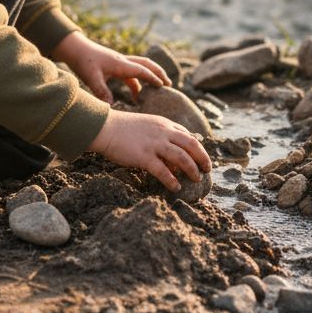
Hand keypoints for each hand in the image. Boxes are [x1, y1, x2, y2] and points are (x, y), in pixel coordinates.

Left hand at [51, 32, 168, 103]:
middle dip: (159, 73)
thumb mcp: (92, 78)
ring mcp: (119, 62)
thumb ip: (102, 92)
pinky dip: (138, 81)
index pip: (142, 70)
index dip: (153, 78)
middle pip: (147, 64)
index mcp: (120, 64)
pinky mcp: (115, 65)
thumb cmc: (83, 61)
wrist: (75, 48)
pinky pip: (131, 72)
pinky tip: (137, 93)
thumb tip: (111, 107)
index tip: (164, 87)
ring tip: (156, 90)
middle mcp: (123, 61)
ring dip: (149, 77)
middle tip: (169, 84)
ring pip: (140, 67)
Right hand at [89, 110, 210, 190]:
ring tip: (196, 179)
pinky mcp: (144, 157)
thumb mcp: (146, 126)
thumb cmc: (122, 128)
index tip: (201, 157)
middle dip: (203, 158)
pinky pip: (163, 171)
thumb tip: (172, 158)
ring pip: (182, 158)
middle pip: (192, 144)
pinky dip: (172, 181)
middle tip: (207, 169)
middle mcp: (163, 133)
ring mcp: (154, 144)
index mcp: (164, 124)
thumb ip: (160, 136)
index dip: (197, 147)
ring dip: (192, 170)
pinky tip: (176, 188)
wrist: (104, 127)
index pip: (187, 135)